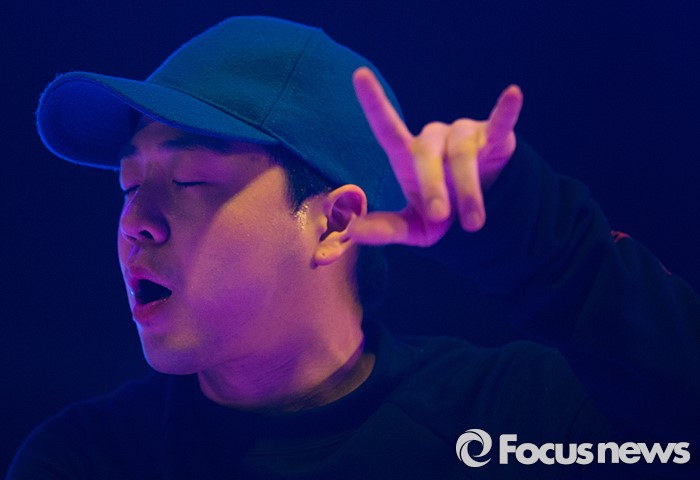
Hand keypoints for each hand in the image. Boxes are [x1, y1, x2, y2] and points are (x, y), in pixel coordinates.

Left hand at [349, 67, 522, 246]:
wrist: (481, 214)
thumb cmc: (439, 213)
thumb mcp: (413, 228)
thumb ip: (385, 230)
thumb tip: (352, 232)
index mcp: (409, 157)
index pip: (387, 128)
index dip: (374, 103)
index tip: (360, 75)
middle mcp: (434, 138)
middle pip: (427, 154)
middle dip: (433, 187)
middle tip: (440, 217)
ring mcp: (464, 135)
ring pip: (463, 155)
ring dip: (469, 191)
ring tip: (474, 225)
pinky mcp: (495, 138)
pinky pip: (500, 123)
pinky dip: (506, 110)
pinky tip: (513, 93)